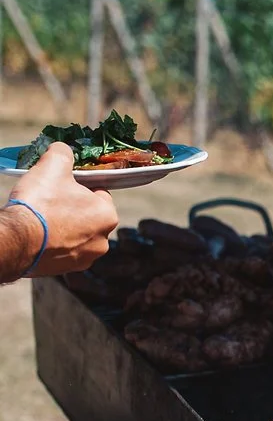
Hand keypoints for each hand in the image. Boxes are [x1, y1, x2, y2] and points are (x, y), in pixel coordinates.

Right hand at [5, 142, 117, 275]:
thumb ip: (63, 153)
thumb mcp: (53, 165)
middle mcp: (102, 242)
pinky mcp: (65, 270)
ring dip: (63, 226)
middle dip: (72, 207)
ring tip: (43, 217)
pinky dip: (52, 242)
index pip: (100, 193)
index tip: (64, 184)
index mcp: (108, 216)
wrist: (16, 239)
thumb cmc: (40, 202)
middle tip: (51, 200)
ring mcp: (84, 259)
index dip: (81, 185)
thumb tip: (63, 149)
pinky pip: (61, 250)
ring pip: (75, 234)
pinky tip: (38, 234)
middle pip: (88, 215)